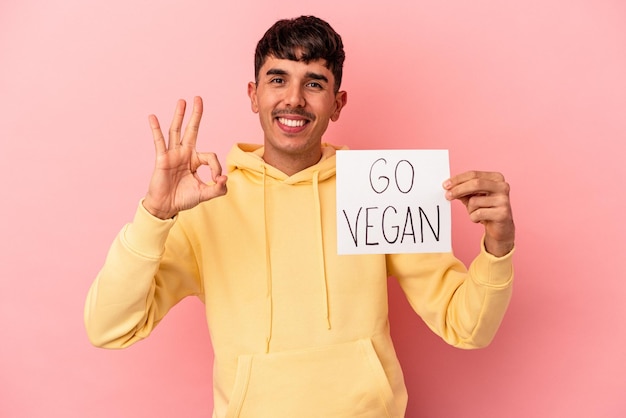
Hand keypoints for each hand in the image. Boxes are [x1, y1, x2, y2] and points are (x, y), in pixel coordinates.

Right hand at [143, 96, 227, 218]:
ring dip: (179, 116)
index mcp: (195, 160)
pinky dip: (155, 129)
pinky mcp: (162, 159)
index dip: (216, 168)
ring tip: (182, 101)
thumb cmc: (184, 199)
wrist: (166, 207)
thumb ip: (218, 189)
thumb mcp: (205, 194)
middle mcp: (184, 154)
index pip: (210, 157)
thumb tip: (224, 179)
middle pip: (191, 130)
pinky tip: (152, 117)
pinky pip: (159, 141)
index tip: (216, 180)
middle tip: (198, 98)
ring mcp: (173, 155)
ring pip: (176, 131)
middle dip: (196, 115)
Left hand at [443, 171, 514, 256]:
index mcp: (496, 178)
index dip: (458, 179)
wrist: (500, 227)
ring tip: (476, 213)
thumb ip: (462, 190)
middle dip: (458, 189)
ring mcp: (504, 200)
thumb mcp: (472, 197)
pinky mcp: (503, 213)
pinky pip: (478, 214)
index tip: (445, 185)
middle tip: (447, 196)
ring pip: (475, 201)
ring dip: (469, 209)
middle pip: (475, 183)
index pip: (474, 174)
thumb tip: (448, 186)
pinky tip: (481, 220)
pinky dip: (474, 218)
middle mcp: (503, 186)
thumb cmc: (485, 209)